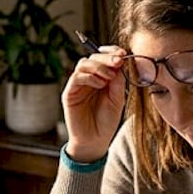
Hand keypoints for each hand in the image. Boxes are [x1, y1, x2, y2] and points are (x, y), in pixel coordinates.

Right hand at [62, 45, 126, 162]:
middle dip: (107, 57)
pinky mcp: (70, 93)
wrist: (95, 141)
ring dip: (98, 66)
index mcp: (101, 78)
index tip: (123, 54)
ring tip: (109, 77)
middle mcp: (89, 79)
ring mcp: (78, 85)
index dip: (112, 52)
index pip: (104, 58)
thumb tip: (120, 63)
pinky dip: (89, 77)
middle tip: (118, 61)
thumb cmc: (106, 121)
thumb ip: (118, 82)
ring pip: (83, 64)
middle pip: (93, 57)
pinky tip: (100, 85)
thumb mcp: (118, 99)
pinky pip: (76, 77)